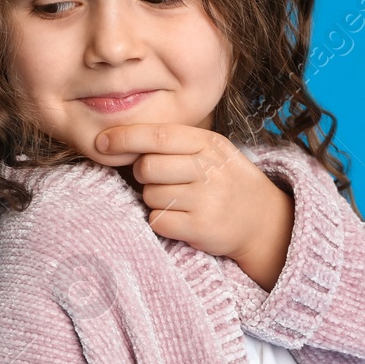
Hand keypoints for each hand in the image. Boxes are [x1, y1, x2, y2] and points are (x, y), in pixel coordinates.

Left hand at [94, 122, 293, 289]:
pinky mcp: (201, 228)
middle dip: (142, 175)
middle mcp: (209, 169)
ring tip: (178, 200)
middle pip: (147, 167)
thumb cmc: (224, 180)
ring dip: (154, 199)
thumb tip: (117, 140)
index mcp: (208, 143)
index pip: (157, 135)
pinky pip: (158, 220)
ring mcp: (207, 199)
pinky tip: (180, 218)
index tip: (101, 143)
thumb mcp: (210, 150)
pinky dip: (162, 220)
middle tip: (159, 179)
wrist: (263, 220)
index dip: (123, 138)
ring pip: (150, 195)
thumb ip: (172, 143)